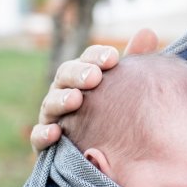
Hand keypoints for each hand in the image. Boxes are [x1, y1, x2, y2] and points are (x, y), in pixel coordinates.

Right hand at [30, 28, 159, 150]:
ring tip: (76, 100)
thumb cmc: (112, 114)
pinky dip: (43, 133)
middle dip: (78, 74)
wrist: (100, 155)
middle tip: (95, 77)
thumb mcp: (123, 88)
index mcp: (82, 76)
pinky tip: (55, 132)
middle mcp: (63, 92)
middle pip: (65, 75)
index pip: (87, 59)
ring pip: (50, 103)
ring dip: (61, 100)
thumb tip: (148, 31)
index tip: (113, 58)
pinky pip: (38, 137)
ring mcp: (52, 116)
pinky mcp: (44, 143)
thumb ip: (133, 62)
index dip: (97, 56)